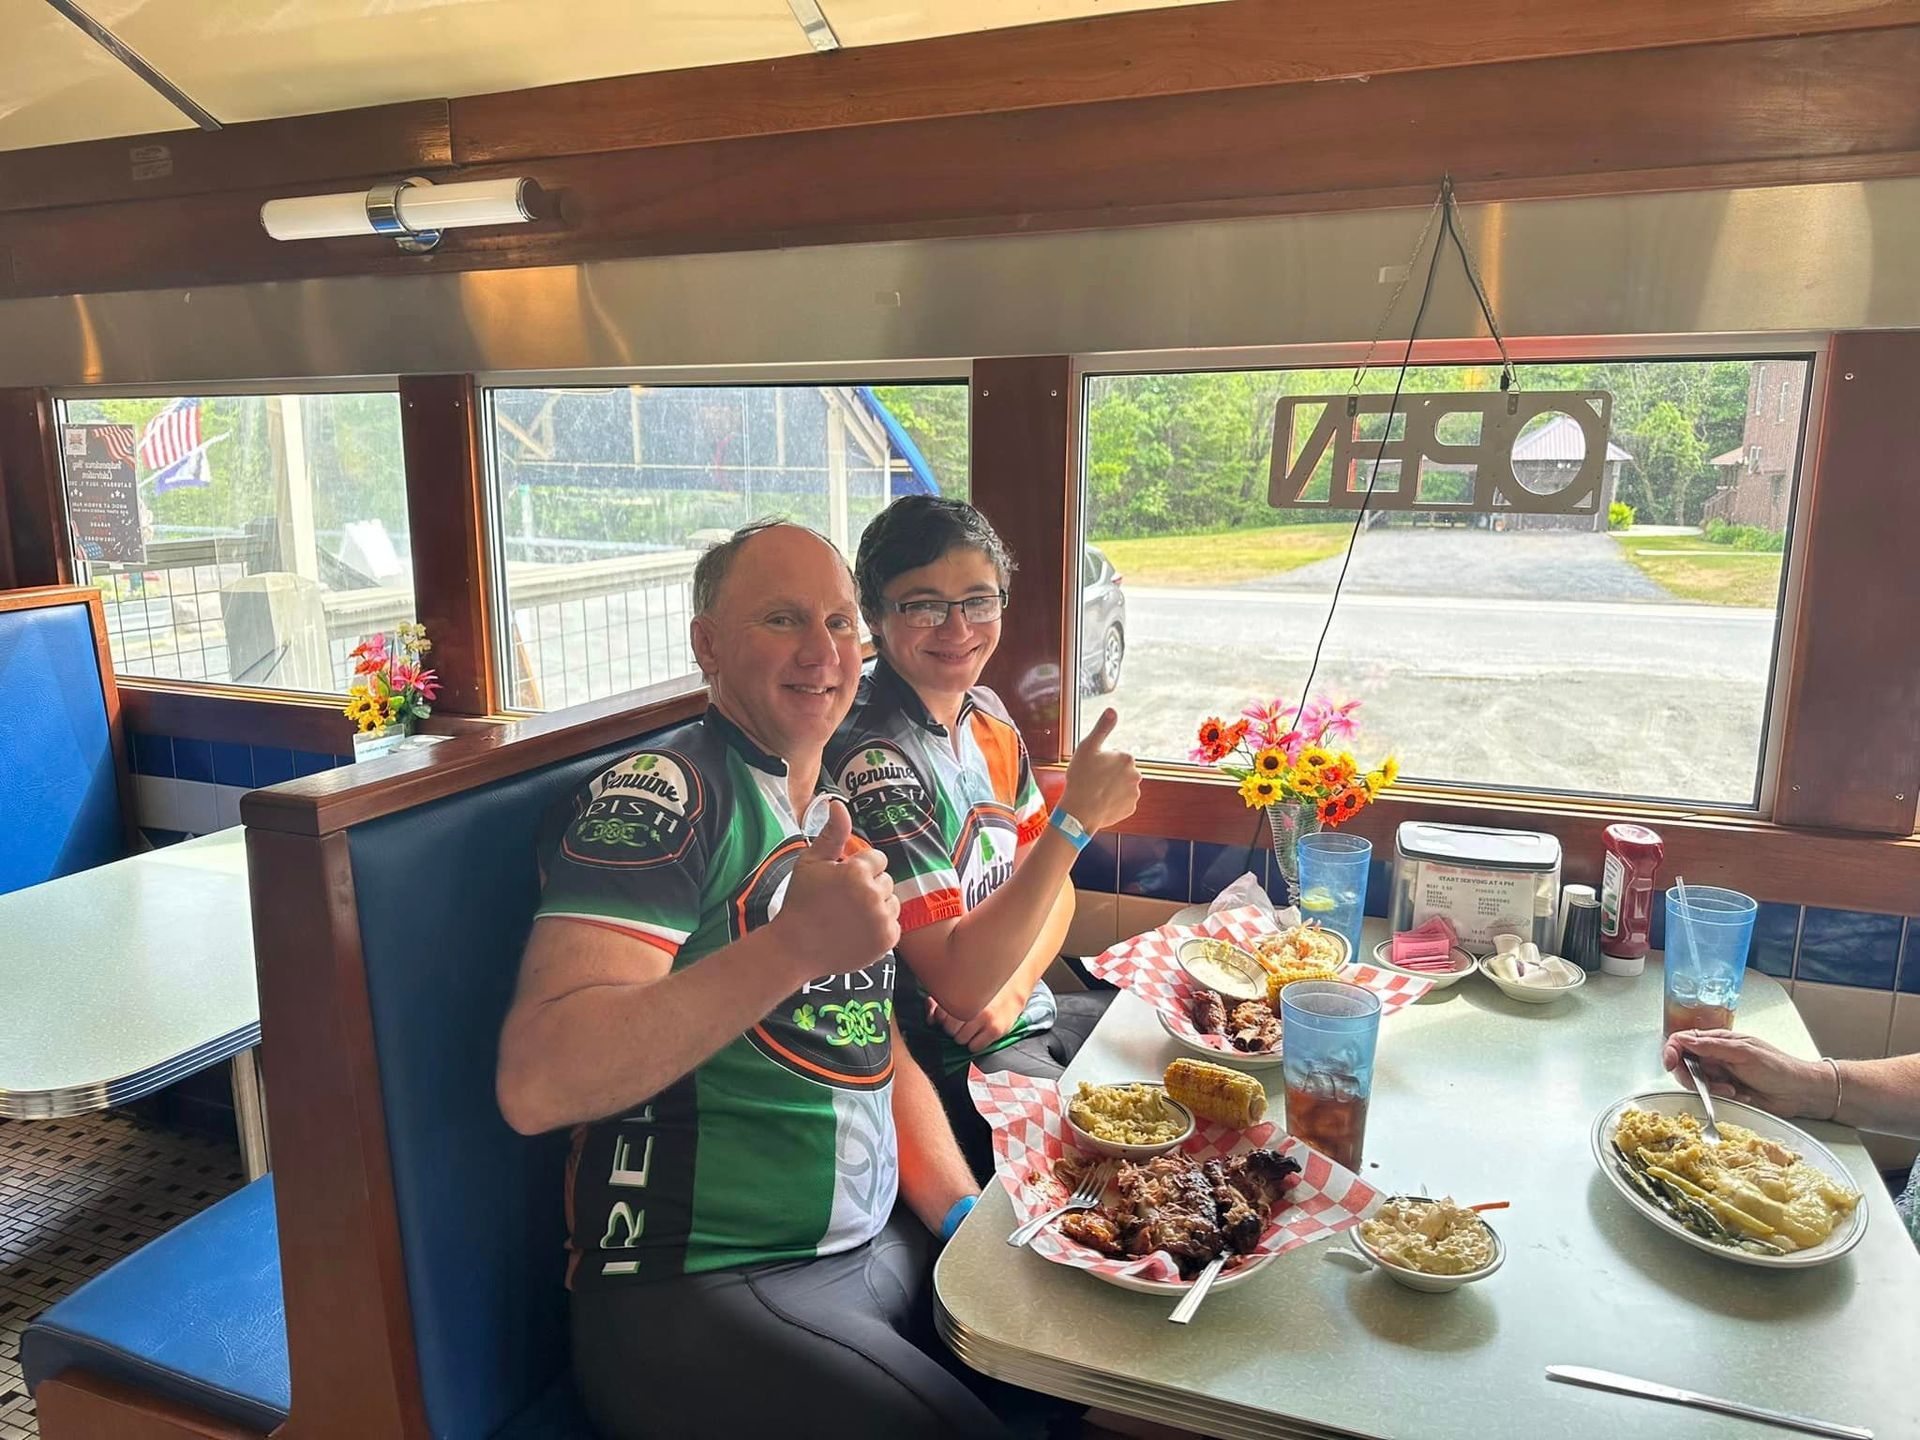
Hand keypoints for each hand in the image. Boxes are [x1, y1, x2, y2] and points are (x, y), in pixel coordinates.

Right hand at [775, 800, 899, 980]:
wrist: (795, 948)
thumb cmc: (800, 902)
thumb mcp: (811, 863)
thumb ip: (832, 833)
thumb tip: (839, 804)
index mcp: (856, 872)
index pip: (878, 859)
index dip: (859, 869)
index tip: (841, 883)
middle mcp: (873, 894)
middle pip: (886, 881)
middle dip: (869, 887)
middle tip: (843, 902)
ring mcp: (881, 920)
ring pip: (892, 903)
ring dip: (876, 907)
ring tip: (850, 917)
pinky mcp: (886, 941)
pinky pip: (893, 925)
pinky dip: (879, 928)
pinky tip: (856, 931)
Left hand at [929, 988, 1027, 1052]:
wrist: (1014, 987)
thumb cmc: (986, 989)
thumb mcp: (964, 987)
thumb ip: (944, 999)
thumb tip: (931, 1019)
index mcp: (963, 993)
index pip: (940, 1016)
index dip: (943, 1018)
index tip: (950, 1016)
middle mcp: (974, 1006)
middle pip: (949, 1030)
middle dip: (953, 1028)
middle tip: (962, 1023)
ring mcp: (986, 1018)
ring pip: (960, 1040)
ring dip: (963, 1037)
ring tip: (972, 1028)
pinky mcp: (996, 1029)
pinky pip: (974, 1047)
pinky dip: (974, 1044)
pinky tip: (980, 1034)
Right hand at [1057, 708, 1140, 835]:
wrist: (1080, 811)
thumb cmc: (1081, 778)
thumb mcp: (1087, 747)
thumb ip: (1102, 727)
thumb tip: (1112, 710)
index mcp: (1126, 758)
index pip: (1115, 756)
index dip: (1101, 761)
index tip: (1092, 768)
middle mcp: (1136, 774)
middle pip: (1120, 771)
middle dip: (1109, 774)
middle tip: (1092, 781)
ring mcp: (1134, 793)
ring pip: (1121, 786)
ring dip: (1112, 788)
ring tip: (1096, 793)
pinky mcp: (1130, 808)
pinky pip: (1121, 802)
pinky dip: (1113, 802)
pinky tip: (1101, 803)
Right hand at [1663, 1029, 1831, 1118]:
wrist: (1801, 1093)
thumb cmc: (1778, 1067)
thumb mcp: (1744, 1052)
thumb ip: (1712, 1046)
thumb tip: (1684, 1040)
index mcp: (1718, 1041)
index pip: (1682, 1040)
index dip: (1671, 1051)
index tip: (1671, 1064)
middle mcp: (1715, 1057)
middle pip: (1683, 1064)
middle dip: (1690, 1076)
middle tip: (1705, 1084)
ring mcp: (1720, 1075)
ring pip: (1696, 1083)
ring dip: (1710, 1089)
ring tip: (1732, 1090)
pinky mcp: (1726, 1093)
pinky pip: (1711, 1097)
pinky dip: (1723, 1098)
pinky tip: (1741, 1096)